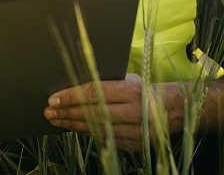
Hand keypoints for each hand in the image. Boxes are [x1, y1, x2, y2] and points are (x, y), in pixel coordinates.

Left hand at [44, 73, 182, 151]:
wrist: (173, 109)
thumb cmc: (144, 89)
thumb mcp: (128, 79)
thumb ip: (105, 83)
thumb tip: (73, 89)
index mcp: (131, 91)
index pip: (93, 93)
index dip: (70, 96)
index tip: (53, 98)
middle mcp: (134, 112)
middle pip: (92, 113)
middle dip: (67, 113)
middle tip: (49, 112)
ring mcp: (136, 131)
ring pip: (97, 129)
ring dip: (73, 125)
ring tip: (56, 120)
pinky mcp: (135, 144)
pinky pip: (105, 139)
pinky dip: (88, 133)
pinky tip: (74, 127)